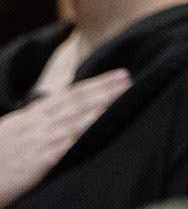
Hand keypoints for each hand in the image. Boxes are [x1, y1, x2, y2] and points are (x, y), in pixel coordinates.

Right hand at [0, 68, 130, 204]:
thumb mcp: (13, 132)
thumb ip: (35, 122)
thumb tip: (55, 113)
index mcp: (30, 116)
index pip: (67, 95)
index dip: (93, 84)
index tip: (115, 75)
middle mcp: (37, 124)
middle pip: (76, 102)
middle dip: (103, 88)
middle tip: (126, 78)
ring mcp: (40, 140)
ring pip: (76, 118)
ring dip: (102, 105)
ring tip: (124, 94)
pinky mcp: (40, 160)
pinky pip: (69, 144)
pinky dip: (87, 133)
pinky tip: (105, 126)